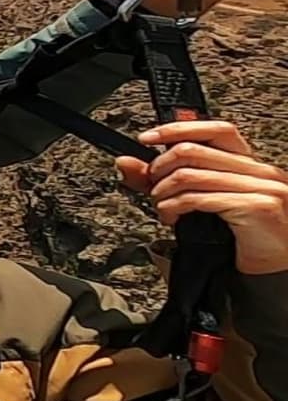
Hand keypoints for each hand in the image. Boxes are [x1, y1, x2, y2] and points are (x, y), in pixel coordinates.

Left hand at [116, 121, 287, 274]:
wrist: (276, 272)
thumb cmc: (244, 238)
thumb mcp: (207, 202)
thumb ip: (171, 180)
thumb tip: (127, 163)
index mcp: (251, 164)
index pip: (215, 129)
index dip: (177, 129)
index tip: (147, 138)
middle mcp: (260, 170)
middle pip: (194, 150)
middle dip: (159, 166)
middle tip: (150, 184)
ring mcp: (262, 187)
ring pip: (190, 174)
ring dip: (162, 191)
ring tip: (160, 204)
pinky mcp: (256, 206)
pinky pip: (200, 198)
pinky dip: (173, 206)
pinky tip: (170, 215)